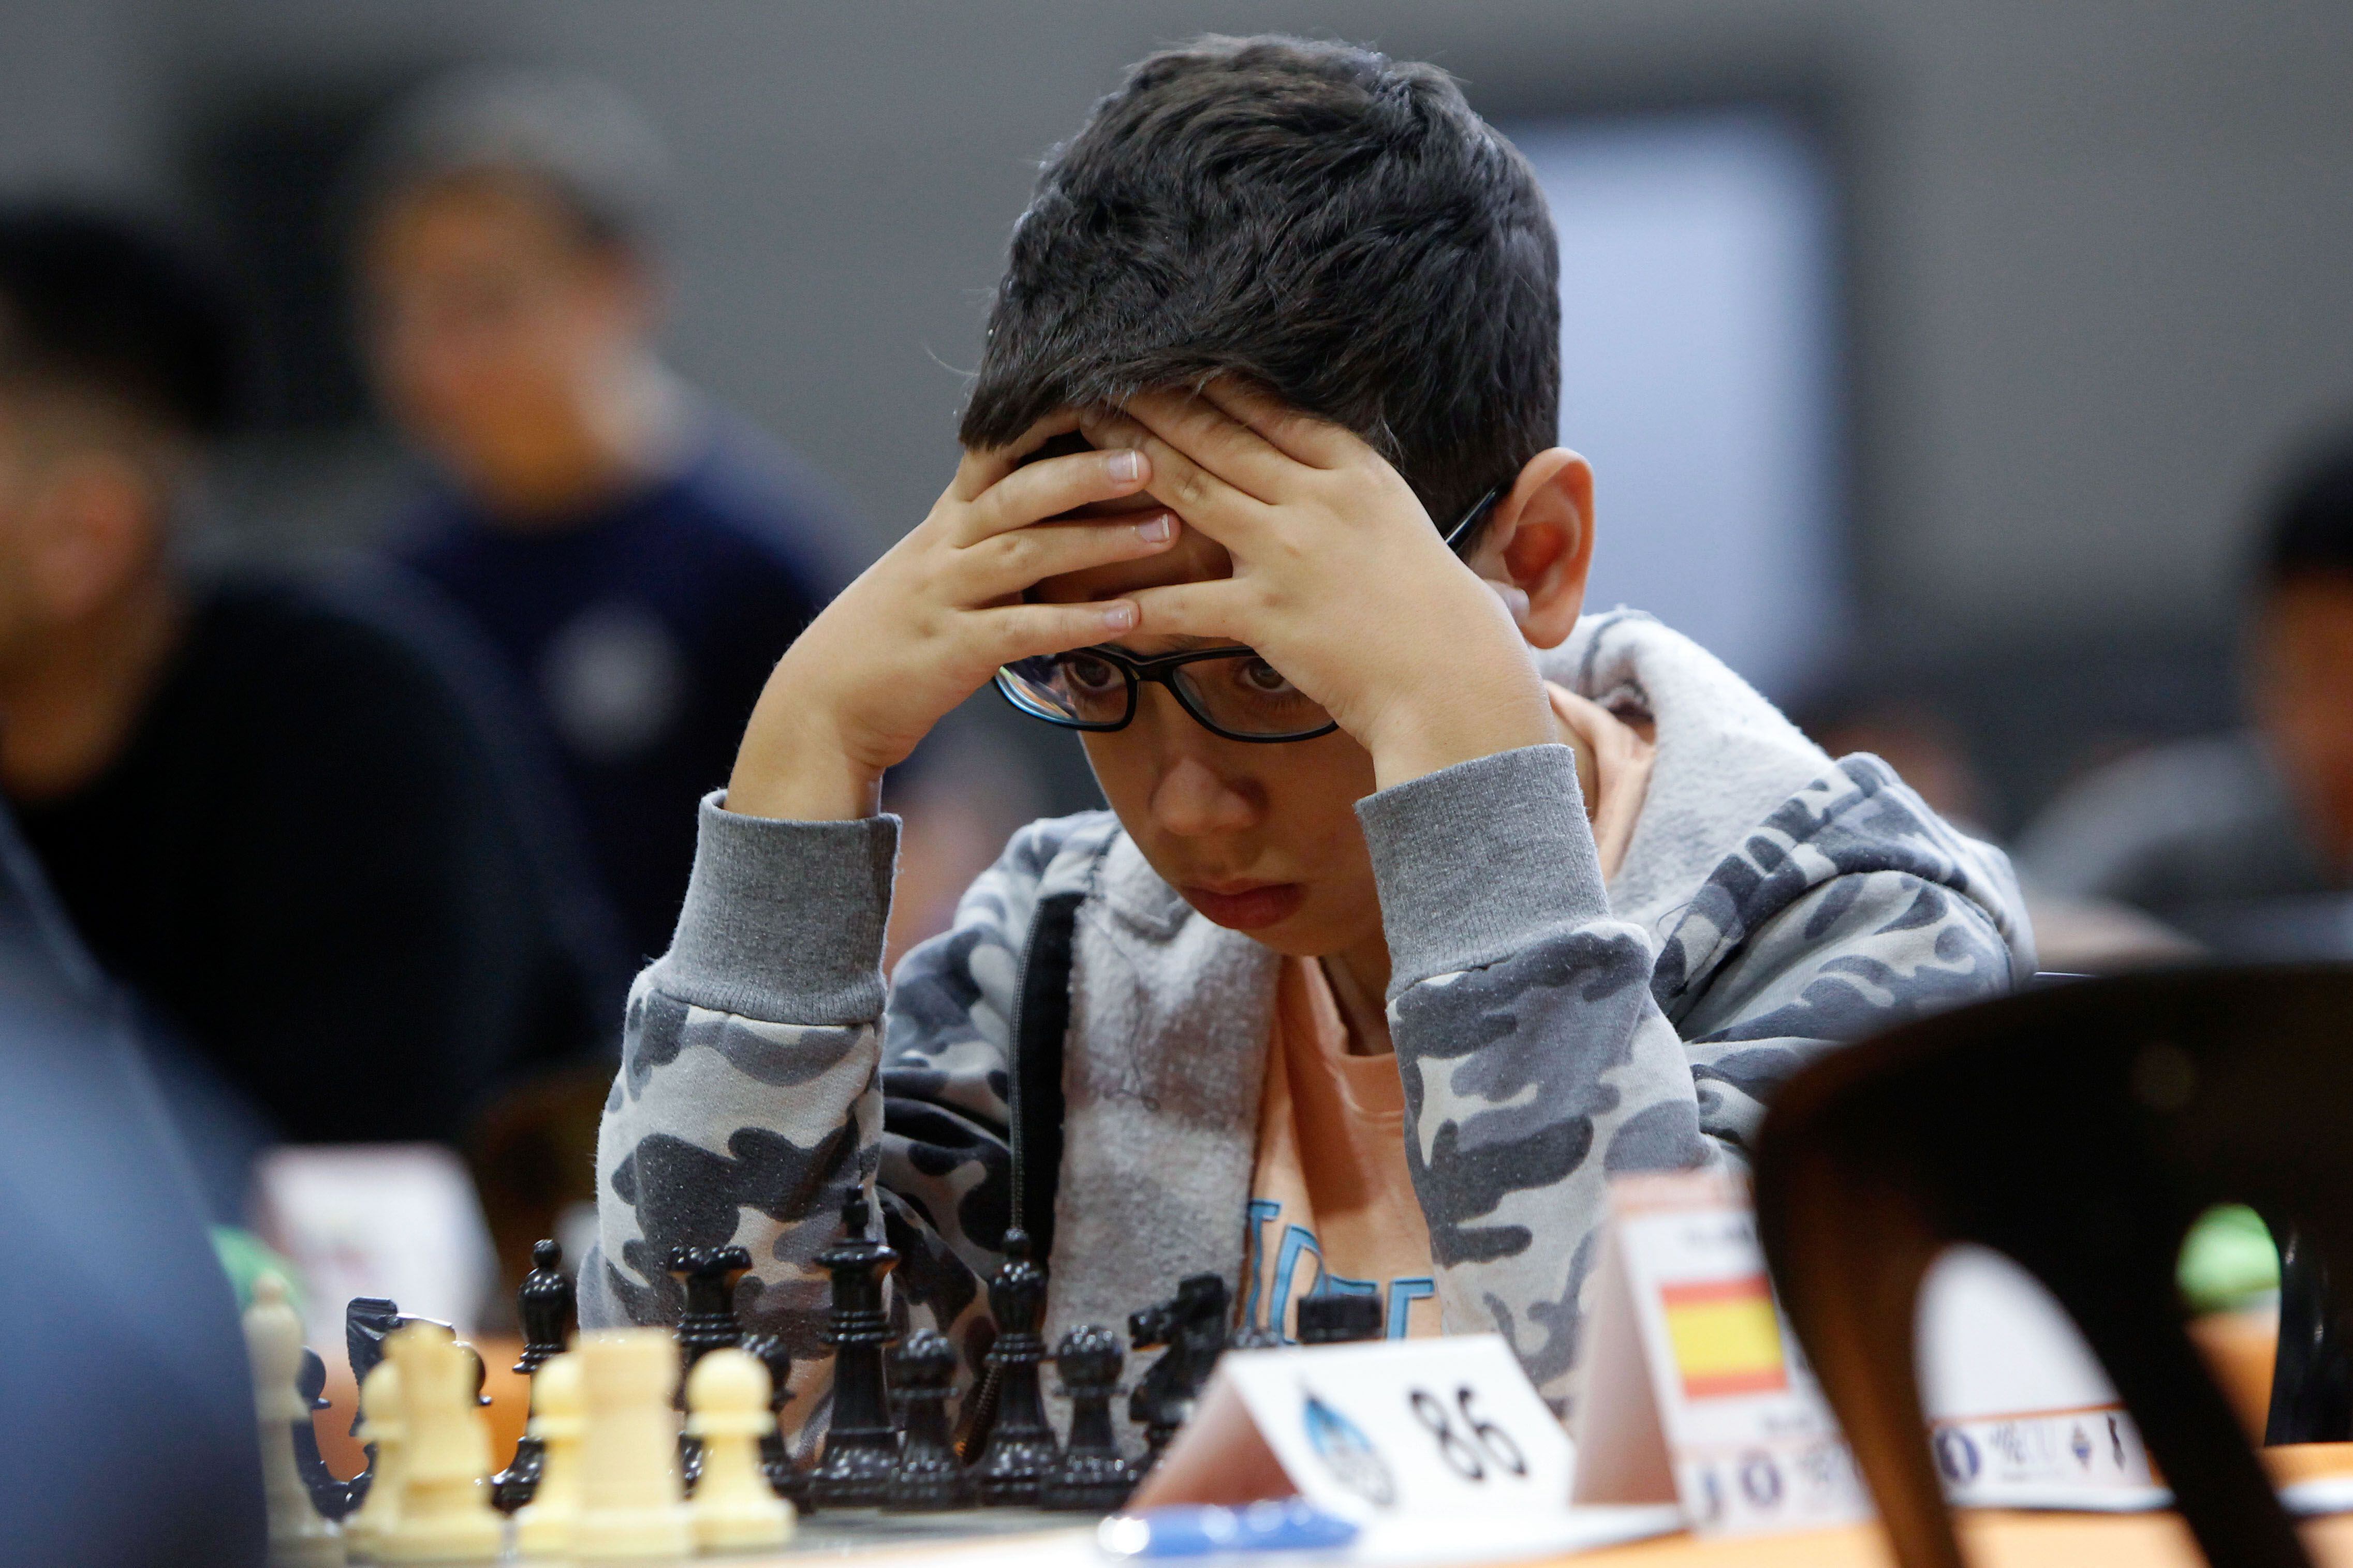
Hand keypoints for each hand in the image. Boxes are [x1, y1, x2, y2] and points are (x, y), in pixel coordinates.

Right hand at [727, 413, 1176, 819]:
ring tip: (1164, 530)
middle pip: (1019, 493)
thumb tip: (1058, 500)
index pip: (998, 453)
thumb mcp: (935, 568)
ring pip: (1026, 553)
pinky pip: (1022, 630)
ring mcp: (944, 596)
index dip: (1050, 424)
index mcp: (947, 521)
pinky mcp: (951, 651)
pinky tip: (1128, 617)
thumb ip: (989, 534)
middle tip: (1152, 458)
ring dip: (1100, 540)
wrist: (824, 703)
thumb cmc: (894, 635)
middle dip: (1087, 471)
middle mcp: (944, 547)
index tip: (1110, 398)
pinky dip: (1078, 622)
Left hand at [1081, 383, 1554, 789]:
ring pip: (1192, 491)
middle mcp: (1319, 499)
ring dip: (1130, 460)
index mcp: (1357, 473)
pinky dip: (1137, 601)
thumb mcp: (1403, 526)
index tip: (1168, 357)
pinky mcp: (1268, 615)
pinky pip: (1184, 602)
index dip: (1211, 382)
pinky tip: (1093, 596)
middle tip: (1098, 377)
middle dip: (1153, 402)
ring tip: (1080, 438)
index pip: (1271, 408)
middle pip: (1219, 436)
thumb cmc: (1441, 616)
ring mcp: (1290, 554)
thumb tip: (1318, 469)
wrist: (1456, 686)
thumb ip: (1354, 493)